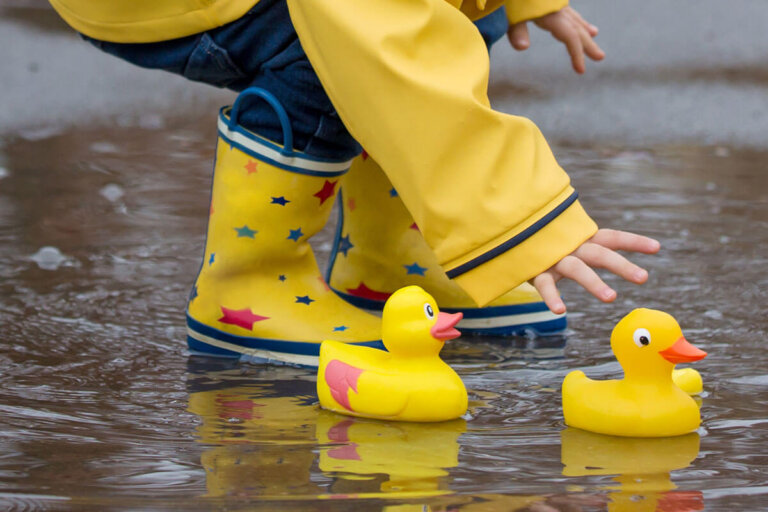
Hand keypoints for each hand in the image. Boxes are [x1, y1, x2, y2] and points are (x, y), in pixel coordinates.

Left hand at [507, 6, 604, 73]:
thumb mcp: (512, 13)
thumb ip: (517, 30)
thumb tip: (522, 48)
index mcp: (551, 14)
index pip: (570, 37)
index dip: (576, 54)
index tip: (581, 71)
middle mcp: (558, 9)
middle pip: (577, 28)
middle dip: (587, 44)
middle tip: (600, 57)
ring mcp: (555, 3)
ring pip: (574, 18)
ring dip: (584, 29)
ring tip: (594, 34)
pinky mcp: (549, 1)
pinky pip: (568, 12)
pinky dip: (575, 18)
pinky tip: (576, 19)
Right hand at [531, 229, 660, 313]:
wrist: (508, 236)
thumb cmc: (543, 243)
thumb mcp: (566, 242)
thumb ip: (586, 246)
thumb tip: (606, 253)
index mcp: (581, 239)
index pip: (612, 237)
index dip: (633, 242)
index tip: (657, 248)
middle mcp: (570, 246)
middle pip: (600, 253)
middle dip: (622, 265)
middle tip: (643, 278)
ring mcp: (553, 257)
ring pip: (577, 268)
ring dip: (594, 282)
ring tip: (611, 298)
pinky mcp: (535, 269)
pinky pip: (544, 284)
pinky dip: (552, 296)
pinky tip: (560, 311)